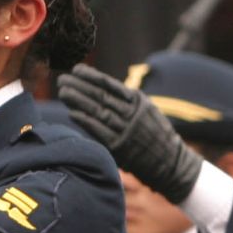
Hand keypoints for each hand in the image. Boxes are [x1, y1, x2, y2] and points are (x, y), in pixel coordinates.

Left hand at [59, 65, 203, 202]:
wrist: (170, 163)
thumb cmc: (155, 135)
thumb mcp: (147, 110)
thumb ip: (128, 101)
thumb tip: (102, 88)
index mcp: (138, 102)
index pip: (110, 85)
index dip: (91, 76)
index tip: (76, 69)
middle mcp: (131, 114)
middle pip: (100, 96)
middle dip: (79, 86)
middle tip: (62, 79)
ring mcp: (125, 130)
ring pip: (97, 111)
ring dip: (78, 101)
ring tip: (63, 92)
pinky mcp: (119, 147)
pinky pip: (98, 130)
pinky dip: (85, 120)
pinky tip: (72, 113)